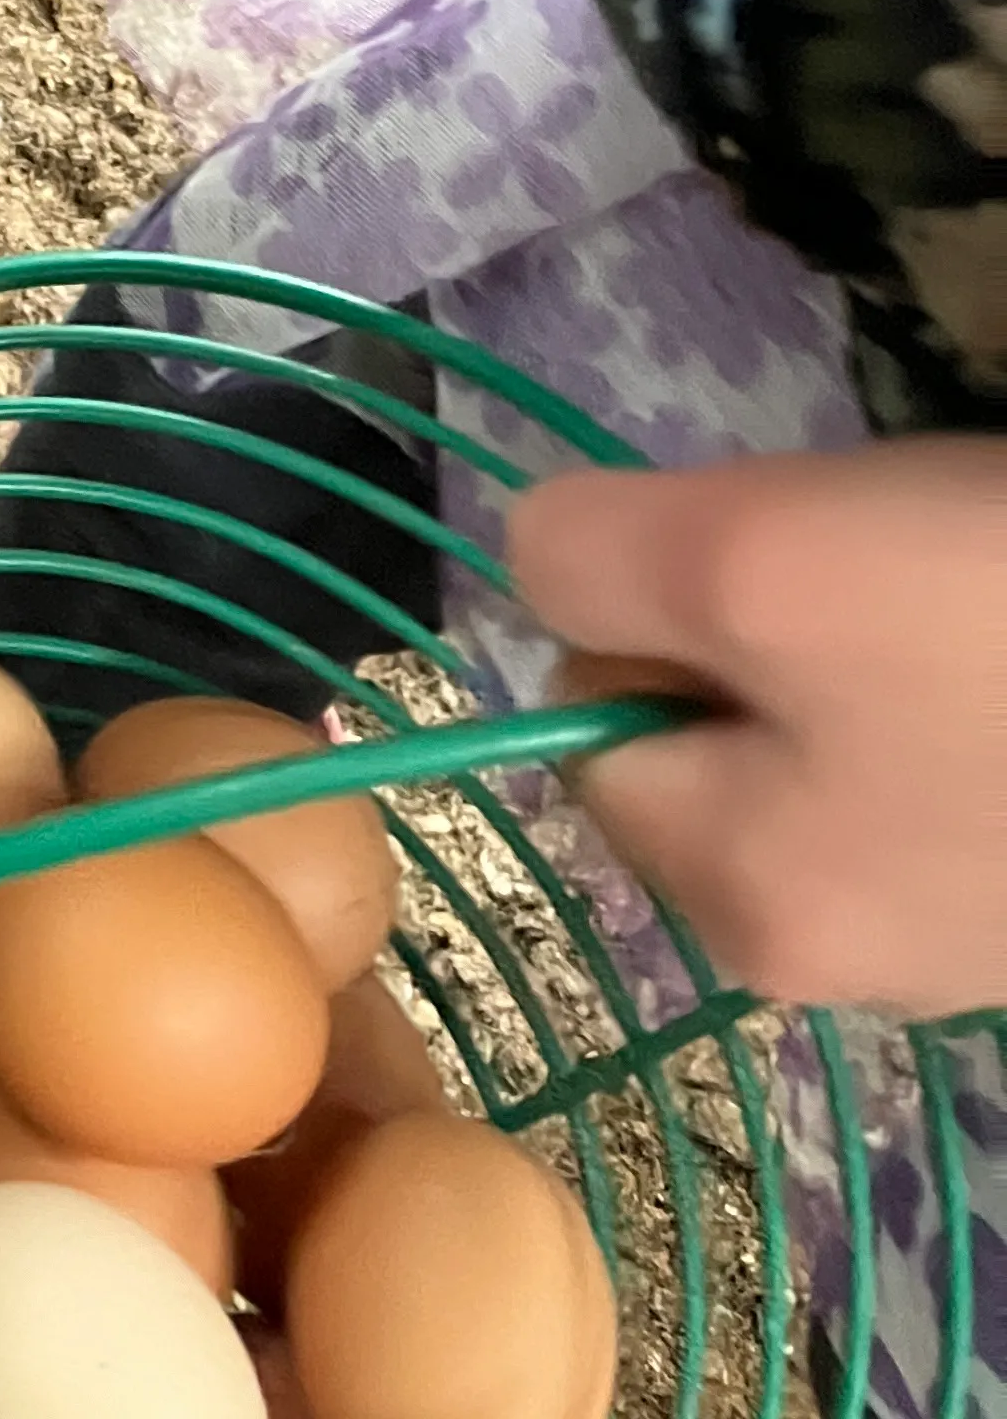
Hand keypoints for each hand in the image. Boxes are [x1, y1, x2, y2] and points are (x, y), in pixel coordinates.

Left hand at [509, 442, 1006, 1014]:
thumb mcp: (761, 560)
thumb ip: (595, 560)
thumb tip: (536, 566)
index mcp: (746, 903)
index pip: (593, 723)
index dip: (649, 601)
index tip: (763, 550)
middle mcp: (851, 948)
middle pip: (720, 727)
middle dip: (776, 615)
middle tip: (891, 558)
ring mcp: (972, 917)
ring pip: (849, 724)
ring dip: (893, 625)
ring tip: (982, 581)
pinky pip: (963, 740)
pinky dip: (982, 659)